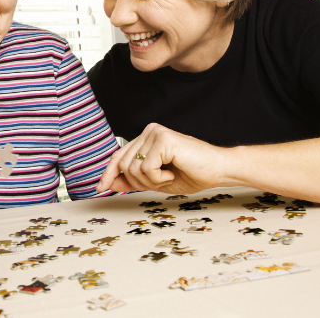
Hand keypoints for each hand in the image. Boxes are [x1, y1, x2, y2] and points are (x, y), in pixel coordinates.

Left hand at [96, 123, 232, 194]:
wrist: (219, 171)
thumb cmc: (192, 174)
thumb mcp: (155, 181)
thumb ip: (132, 180)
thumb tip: (107, 184)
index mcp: (146, 138)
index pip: (119, 156)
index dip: (109, 173)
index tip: (100, 188)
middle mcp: (148, 131)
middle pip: (123, 164)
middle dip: (138, 182)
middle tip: (161, 182)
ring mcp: (155, 133)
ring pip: (132, 168)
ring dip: (150, 181)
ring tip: (169, 176)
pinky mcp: (163, 139)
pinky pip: (146, 168)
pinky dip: (158, 178)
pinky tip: (173, 172)